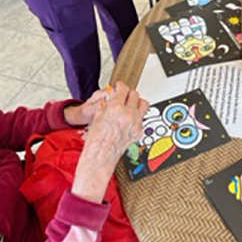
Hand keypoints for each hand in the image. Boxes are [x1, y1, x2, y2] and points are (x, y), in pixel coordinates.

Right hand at [71, 82, 148, 203]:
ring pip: (144, 104)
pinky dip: (136, 115)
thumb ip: (108, 102)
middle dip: (128, 93)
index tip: (119, 86)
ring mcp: (136, 123)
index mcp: (116, 108)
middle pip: (135, 94)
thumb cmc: (97, 138)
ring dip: (137, 102)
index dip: (121, 86)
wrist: (101, 155)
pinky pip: (142, 117)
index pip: (123, 89)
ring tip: (131, 104)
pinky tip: (129, 118)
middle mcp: (128, 114)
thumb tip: (113, 93)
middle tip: (124, 96)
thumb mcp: (98, 115)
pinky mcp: (139, 131)